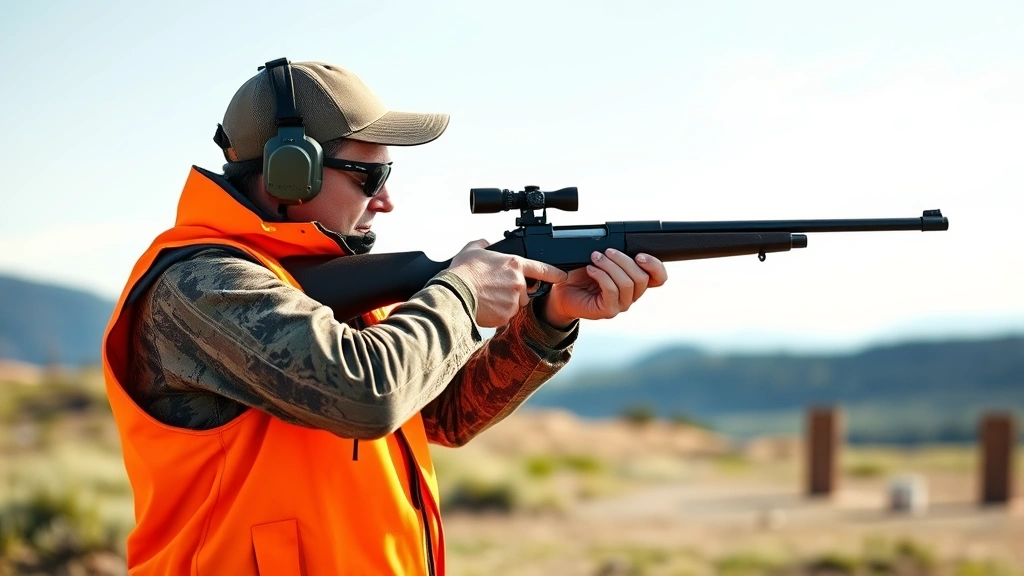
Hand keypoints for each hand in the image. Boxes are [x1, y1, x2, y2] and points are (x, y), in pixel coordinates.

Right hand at [446, 240, 568, 327]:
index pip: (542, 269)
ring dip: (506, 303)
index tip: (563, 276)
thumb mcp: (473, 250)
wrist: (454, 294)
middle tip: (495, 289)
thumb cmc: (462, 272)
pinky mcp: (506, 315)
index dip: (555, 273)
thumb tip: (486, 243)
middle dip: (514, 291)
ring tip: (487, 298)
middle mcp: (518, 282)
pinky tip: (485, 307)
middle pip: (525, 290)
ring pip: (516, 304)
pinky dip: (498, 314)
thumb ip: (484, 245)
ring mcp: (514, 300)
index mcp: (514, 264)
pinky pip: (506, 316)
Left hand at [540, 249, 667, 327]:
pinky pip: (611, 290)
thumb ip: (615, 254)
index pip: (659, 278)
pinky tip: (591, 269)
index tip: (640, 254)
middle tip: (607, 251)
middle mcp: (631, 295)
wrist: (561, 292)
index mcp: (635, 282)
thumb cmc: (581, 275)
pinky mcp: (608, 310)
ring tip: (595, 258)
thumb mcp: (602, 260)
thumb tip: (620, 242)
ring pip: (627, 283)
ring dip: (610, 266)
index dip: (655, 265)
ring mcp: (621, 304)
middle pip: (642, 277)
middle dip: (624, 260)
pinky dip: (601, 275)